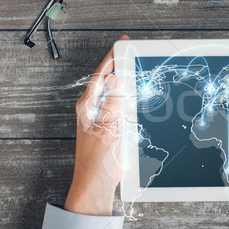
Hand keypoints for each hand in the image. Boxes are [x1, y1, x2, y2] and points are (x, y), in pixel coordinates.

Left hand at [64, 35, 128, 215]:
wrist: (97, 183)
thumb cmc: (96, 161)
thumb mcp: (106, 129)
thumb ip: (112, 104)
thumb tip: (115, 80)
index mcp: (88, 106)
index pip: (100, 75)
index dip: (112, 59)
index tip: (122, 46)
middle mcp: (94, 109)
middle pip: (109, 81)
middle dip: (121, 67)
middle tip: (134, 54)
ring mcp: (103, 118)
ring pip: (117, 94)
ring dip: (128, 83)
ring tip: (139, 71)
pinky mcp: (112, 128)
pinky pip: (123, 107)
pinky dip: (131, 99)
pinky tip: (140, 97)